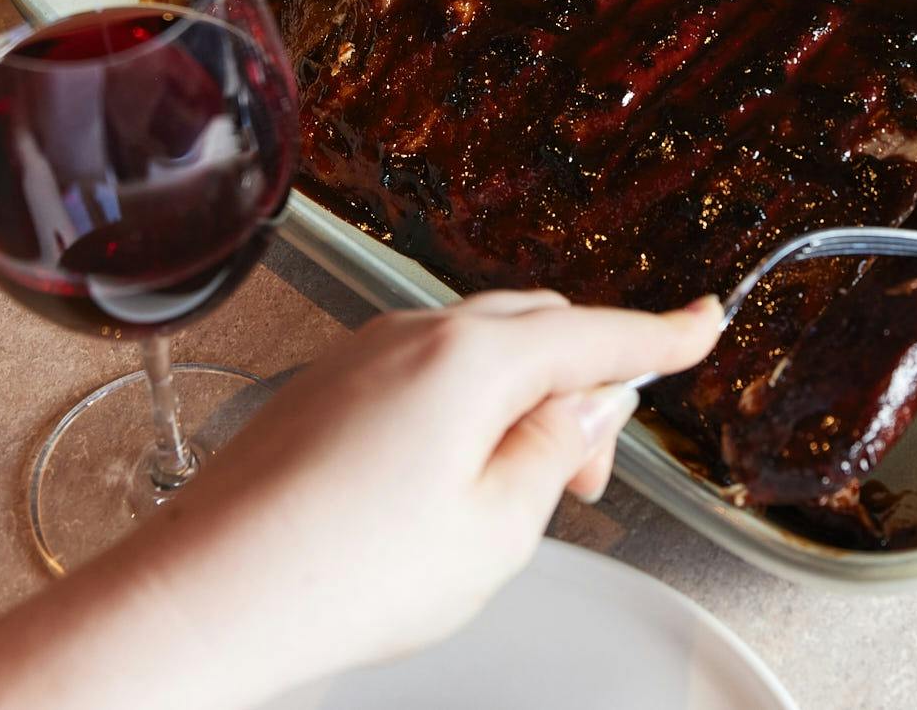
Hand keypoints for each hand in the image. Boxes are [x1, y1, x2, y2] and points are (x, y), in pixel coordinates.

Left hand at [146, 292, 722, 703]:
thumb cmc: (342, 572)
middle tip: (583, 477)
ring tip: (505, 499)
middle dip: (580, 385)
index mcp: (473, 358)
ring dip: (517, 399)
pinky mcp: (325, 385)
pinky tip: (444, 482)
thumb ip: (553, 454)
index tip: (705, 322)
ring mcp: (362, 354)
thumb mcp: (495, 530)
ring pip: (477, 347)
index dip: (662, 334)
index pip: (597, 332)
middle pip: (536, 326)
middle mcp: (414, 334)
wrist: (211, 593)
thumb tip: (584, 411)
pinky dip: (461, 406)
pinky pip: (422, 370)